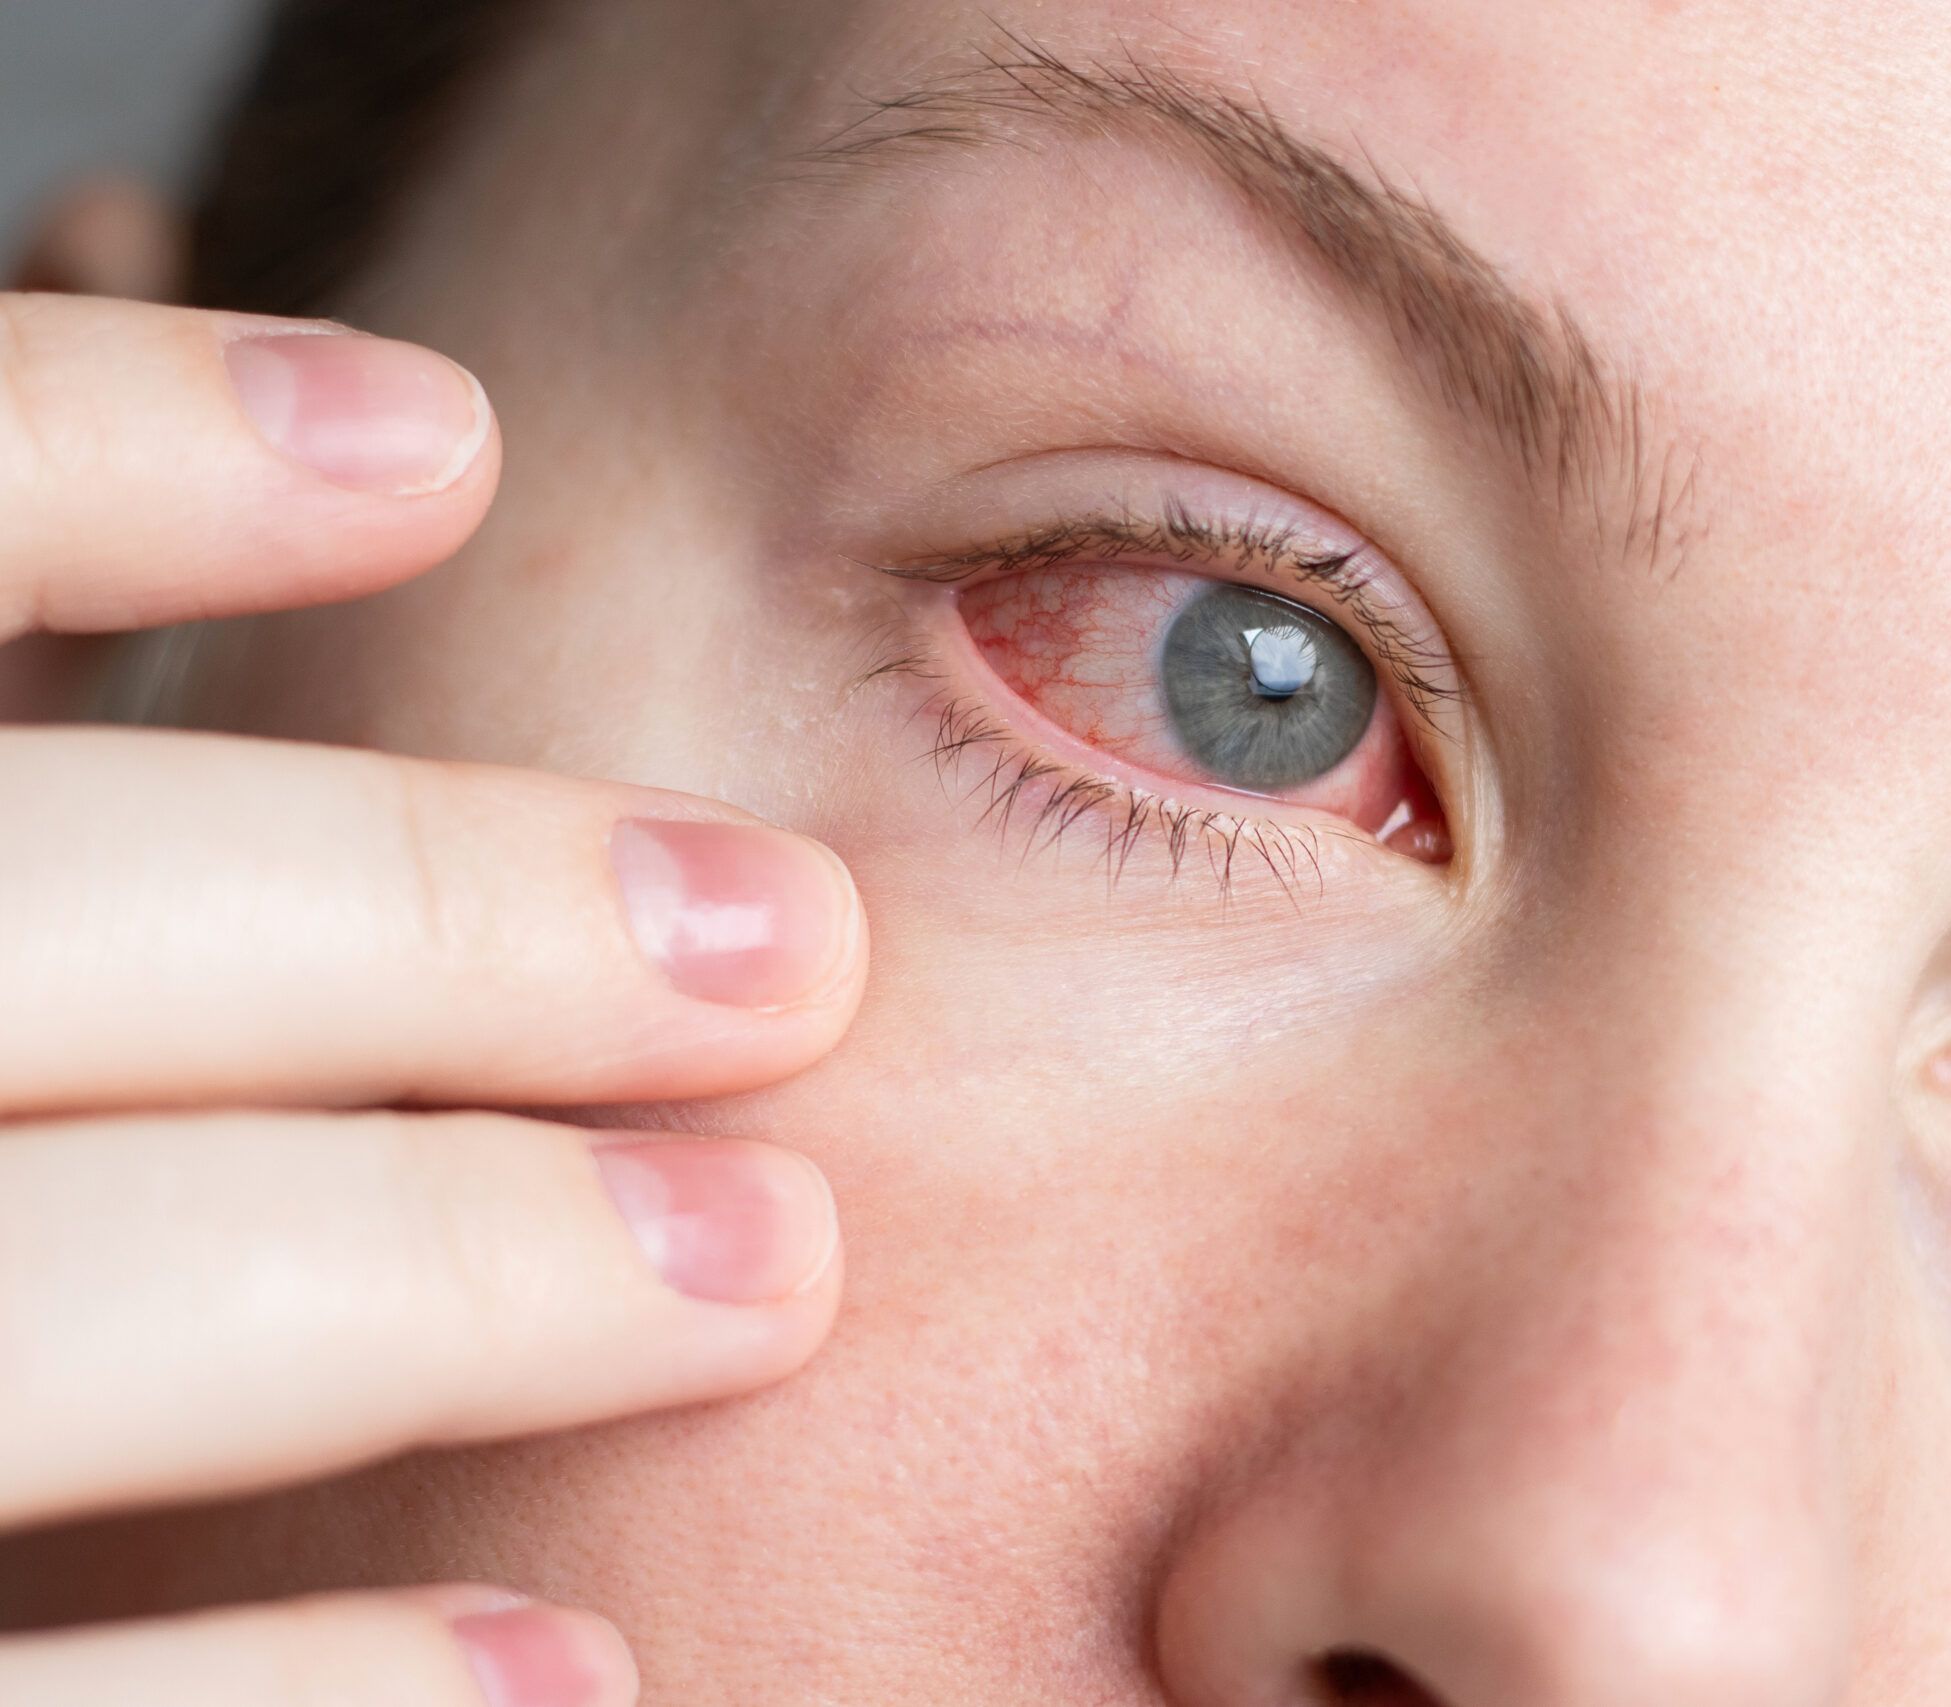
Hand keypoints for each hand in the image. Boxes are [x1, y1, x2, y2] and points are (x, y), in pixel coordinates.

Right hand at [0, 293, 865, 1706]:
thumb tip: (120, 253)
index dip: (97, 446)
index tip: (449, 437)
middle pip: (17, 924)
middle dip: (420, 916)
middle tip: (791, 946)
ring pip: (53, 1308)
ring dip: (448, 1268)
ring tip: (771, 1270)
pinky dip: (309, 1691)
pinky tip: (568, 1670)